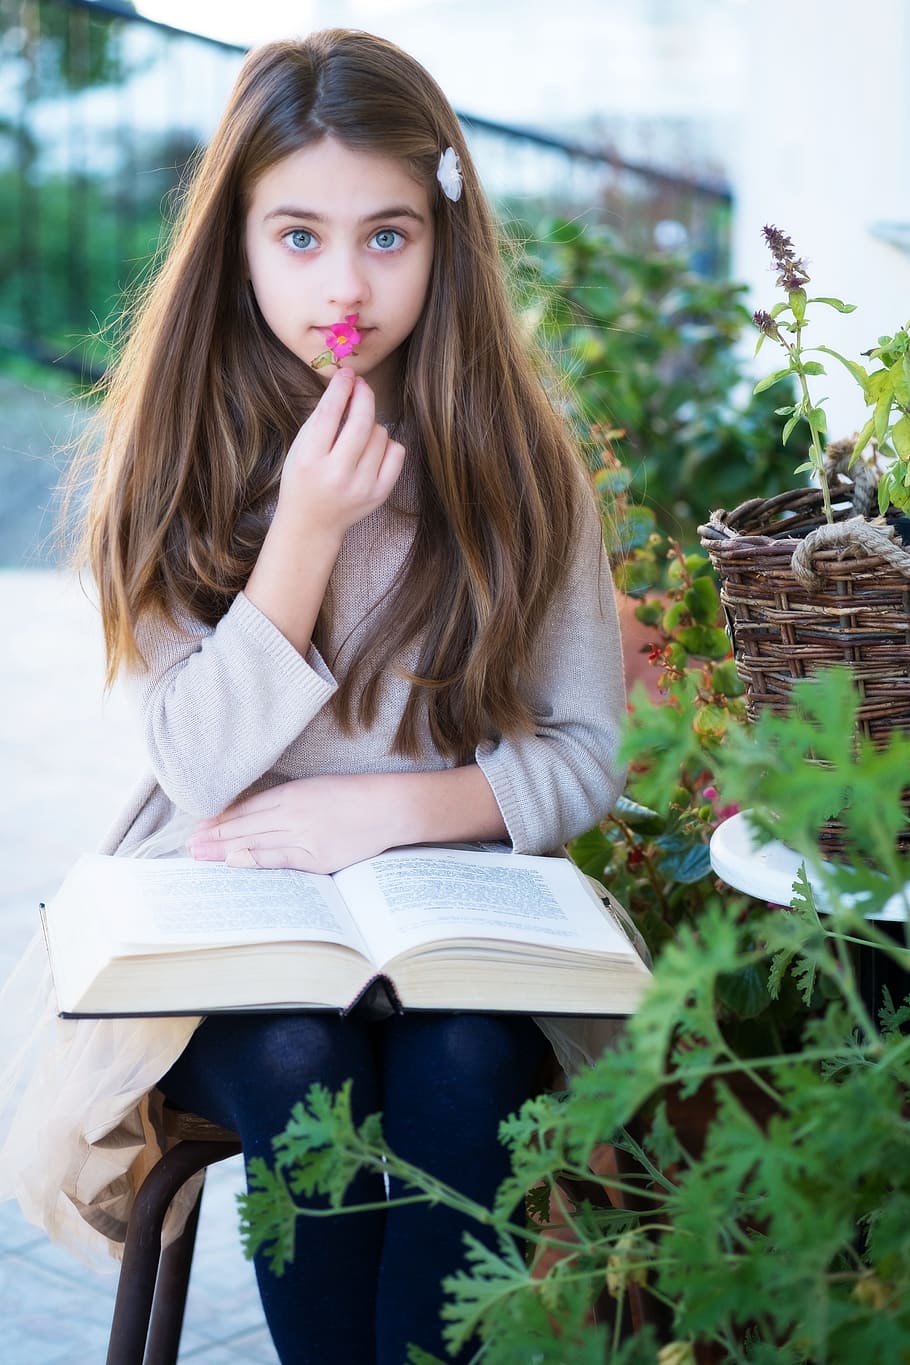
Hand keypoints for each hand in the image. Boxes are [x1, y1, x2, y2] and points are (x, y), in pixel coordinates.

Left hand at [185, 774, 406, 874]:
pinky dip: (253, 860)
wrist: (391, 807)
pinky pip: (279, 859)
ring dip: (224, 850)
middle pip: (245, 825)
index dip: (222, 818)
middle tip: (188, 846)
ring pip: (255, 842)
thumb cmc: (359, 795)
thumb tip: (261, 813)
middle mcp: (293, 812)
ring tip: (199, 856)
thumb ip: (291, 800)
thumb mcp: (320, 788)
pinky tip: (232, 862)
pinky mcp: (317, 856)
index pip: (248, 807)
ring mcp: (304, 835)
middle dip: (214, 836)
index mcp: (294, 793)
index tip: (201, 826)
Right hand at [277, 368, 404, 541]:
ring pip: (380, 434)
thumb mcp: (300, 448)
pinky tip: (372, 449)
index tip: (347, 374)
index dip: (341, 388)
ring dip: (371, 424)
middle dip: (364, 396)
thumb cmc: (303, 479)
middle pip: (361, 422)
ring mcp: (362, 486)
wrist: (312, 523)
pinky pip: (396, 452)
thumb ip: (322, 419)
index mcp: (310, 460)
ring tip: (357, 433)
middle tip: (360, 386)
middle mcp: (337, 474)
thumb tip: (349, 384)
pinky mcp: (380, 493)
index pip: (330, 414)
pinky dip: (387, 444)